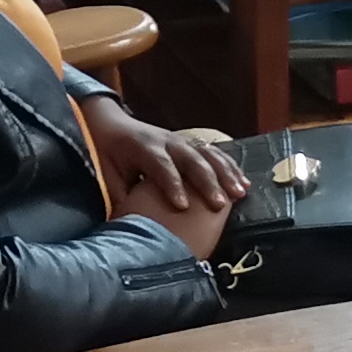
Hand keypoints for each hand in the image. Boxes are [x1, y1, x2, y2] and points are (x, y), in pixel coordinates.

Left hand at [85, 98, 247, 222]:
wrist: (110, 124)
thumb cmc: (108, 155)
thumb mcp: (108, 176)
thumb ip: (122, 197)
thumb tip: (129, 227)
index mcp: (142, 147)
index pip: (161, 165)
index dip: (172, 184)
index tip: (183, 207)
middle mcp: (165, 141)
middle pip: (191, 159)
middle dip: (206, 182)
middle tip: (219, 205)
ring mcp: (180, 140)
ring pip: (207, 153)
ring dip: (225, 173)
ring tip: (240, 193)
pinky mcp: (190, 143)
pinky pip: (214, 153)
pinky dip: (230, 166)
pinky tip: (243, 182)